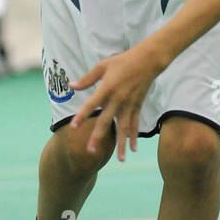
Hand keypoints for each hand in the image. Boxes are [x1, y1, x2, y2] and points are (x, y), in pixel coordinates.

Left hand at [69, 44, 163, 161]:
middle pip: (106, 121)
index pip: (92, 104)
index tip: (73, 126)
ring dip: (121, 144)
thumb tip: (71, 86)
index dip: (82, 115)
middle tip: (91, 151)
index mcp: (107, 87)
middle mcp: (118, 99)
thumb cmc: (123, 61)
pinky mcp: (137, 106)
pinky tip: (133, 149)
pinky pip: (135, 124)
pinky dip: (134, 137)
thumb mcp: (102, 66)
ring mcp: (129, 104)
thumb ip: (87, 78)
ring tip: (120, 159)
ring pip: (123, 128)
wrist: (148, 60)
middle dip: (98, 137)